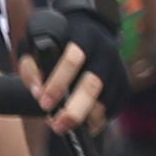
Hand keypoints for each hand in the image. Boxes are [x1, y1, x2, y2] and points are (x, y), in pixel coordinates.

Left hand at [22, 0, 125, 128]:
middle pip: (94, 84)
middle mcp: (105, 50)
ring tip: (65, 126)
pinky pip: (114, 108)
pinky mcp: (124, 84)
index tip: (43, 102)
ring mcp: (118, 68)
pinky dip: (98, 121)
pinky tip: (82, 125)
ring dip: (85, 119)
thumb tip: (37, 92)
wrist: (89, 28)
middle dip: (75, 109)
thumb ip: (31, 66)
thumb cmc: (57, 40)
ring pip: (106, 100)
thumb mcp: (38, 43)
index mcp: (84, 35)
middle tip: (58, 126)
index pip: (73, 59)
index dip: (58, 83)